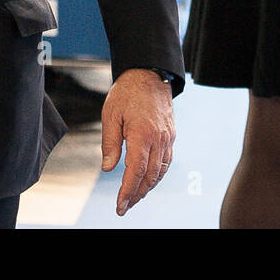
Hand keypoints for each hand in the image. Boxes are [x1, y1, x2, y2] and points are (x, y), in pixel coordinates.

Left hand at [100, 68, 174, 215]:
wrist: (149, 74)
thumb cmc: (127, 92)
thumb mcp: (110, 115)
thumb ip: (110, 143)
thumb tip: (108, 168)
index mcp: (142, 134)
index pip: (136, 171)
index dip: (128, 191)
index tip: (120, 205)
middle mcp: (158, 138)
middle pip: (150, 176)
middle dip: (138, 194)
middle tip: (125, 206)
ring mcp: (167, 137)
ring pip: (161, 170)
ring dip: (148, 187)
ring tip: (136, 196)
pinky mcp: (170, 134)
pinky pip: (166, 160)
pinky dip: (158, 174)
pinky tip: (149, 178)